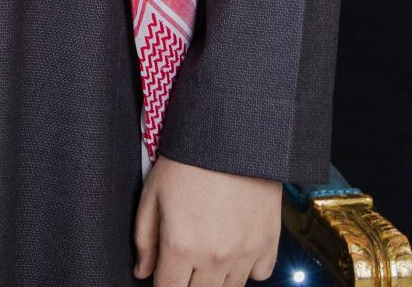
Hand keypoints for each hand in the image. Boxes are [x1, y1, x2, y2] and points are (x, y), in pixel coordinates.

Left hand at [133, 154, 281, 286]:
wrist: (232, 138)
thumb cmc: (187, 161)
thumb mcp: (152, 195)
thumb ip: (144, 239)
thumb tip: (142, 272)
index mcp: (181, 246)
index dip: (162, 284)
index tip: (162, 275)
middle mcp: (215, 257)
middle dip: (186, 283)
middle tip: (183, 263)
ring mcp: (246, 253)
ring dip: (215, 279)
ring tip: (206, 254)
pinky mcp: (269, 244)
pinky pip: (259, 275)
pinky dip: (246, 269)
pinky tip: (234, 249)